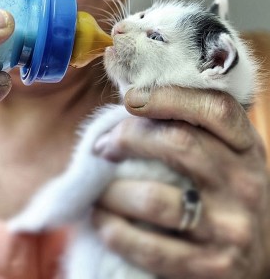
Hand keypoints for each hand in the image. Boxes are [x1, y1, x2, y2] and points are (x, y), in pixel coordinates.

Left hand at [93, 87, 269, 278]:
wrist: (264, 259)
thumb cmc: (227, 192)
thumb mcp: (225, 154)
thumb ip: (191, 126)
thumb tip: (126, 91)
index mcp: (246, 147)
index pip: (215, 109)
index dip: (169, 97)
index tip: (130, 98)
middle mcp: (243, 183)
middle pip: (179, 144)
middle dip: (128, 138)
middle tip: (102, 146)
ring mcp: (230, 228)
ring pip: (155, 198)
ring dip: (112, 191)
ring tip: (97, 188)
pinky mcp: (212, 267)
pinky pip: (151, 248)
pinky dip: (115, 231)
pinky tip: (102, 221)